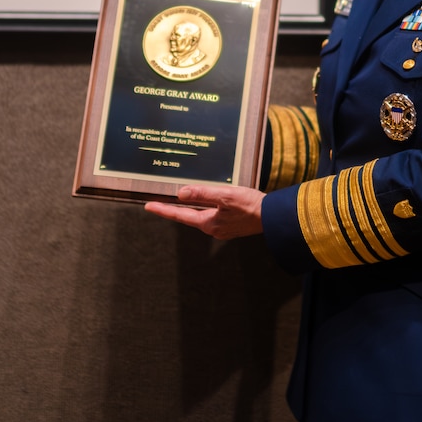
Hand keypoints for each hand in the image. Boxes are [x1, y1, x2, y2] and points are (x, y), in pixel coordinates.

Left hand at [145, 184, 264, 239]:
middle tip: (160, 202)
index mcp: (209, 222)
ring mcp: (223, 228)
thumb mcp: (225, 196)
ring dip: (191, 208)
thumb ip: (203, 193)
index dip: (163, 209)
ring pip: (201, 216)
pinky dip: (206, 208)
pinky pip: (213, 216)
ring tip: (181, 200)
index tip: (148, 206)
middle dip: (175, 210)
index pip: (180, 215)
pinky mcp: (232, 225)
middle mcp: (213, 228)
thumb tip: (181, 193)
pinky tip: (208, 202)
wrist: (273, 217)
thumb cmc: (250, 205)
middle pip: (189, 217)